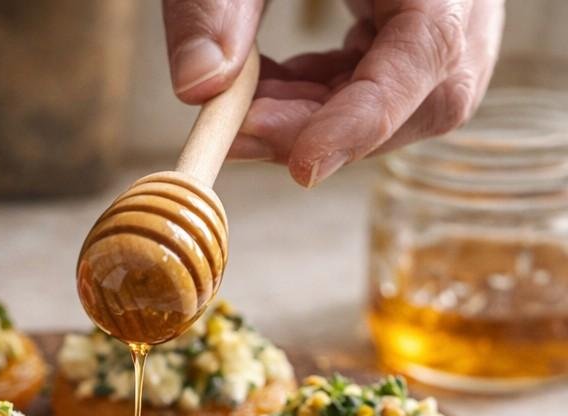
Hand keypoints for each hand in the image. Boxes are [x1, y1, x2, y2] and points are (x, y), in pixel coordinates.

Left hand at [162, 0, 503, 185]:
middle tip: (240, 133)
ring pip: (406, 100)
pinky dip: (319, 99)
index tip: (303, 166)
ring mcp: (451, 3)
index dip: (368, 117)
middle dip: (332, 128)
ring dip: (318, 119)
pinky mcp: (419, 19)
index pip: (431, 46)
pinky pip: (383, 81)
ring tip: (242, 105)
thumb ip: (211, 7)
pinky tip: (266, 88)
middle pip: (430, 92)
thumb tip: (198, 89)